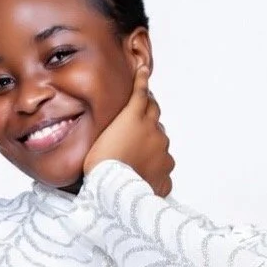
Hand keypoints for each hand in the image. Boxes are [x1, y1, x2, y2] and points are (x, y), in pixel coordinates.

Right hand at [83, 65, 174, 196]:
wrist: (113, 191)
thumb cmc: (101, 164)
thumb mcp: (101, 135)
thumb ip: (115, 125)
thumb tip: (120, 125)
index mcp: (136, 118)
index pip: (143, 96)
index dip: (143, 89)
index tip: (144, 75)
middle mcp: (154, 131)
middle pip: (155, 116)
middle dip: (148, 116)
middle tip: (139, 121)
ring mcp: (162, 152)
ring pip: (161, 144)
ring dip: (152, 146)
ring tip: (136, 159)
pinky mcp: (165, 172)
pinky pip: (163, 169)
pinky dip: (156, 171)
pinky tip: (144, 177)